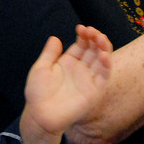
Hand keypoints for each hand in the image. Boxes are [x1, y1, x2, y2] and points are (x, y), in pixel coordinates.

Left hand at [19, 26, 112, 143]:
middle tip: (92, 31)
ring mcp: (88, 79)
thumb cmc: (37, 93)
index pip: (81, 45)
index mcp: (68, 62)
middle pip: (93, 50)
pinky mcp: (94, 91)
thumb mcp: (40, 69)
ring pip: (101, 60)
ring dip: (103, 48)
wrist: (40, 115)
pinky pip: (104, 76)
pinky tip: (104, 54)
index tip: (81, 28)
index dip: (84, 35)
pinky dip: (106, 65)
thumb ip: (49, 54)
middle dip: (95, 38)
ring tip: (100, 38)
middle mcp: (81, 69)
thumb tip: (55, 38)